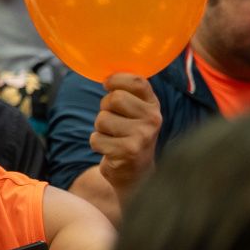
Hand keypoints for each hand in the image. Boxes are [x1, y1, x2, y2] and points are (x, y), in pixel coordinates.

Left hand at [91, 72, 161, 189]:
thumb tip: (106, 76)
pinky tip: (111, 150)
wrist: (136, 174)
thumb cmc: (130, 135)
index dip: (116, 80)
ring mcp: (142, 136)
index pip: (136, 81)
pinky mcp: (127, 152)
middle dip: (105, 109)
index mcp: (153, 105)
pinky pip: (96, 138)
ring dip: (100, 129)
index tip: (107, 85)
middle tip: (113, 121)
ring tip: (114, 138)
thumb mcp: (136, 112)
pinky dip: (97, 144)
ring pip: (102, 119)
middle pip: (114, 98)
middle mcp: (152, 119)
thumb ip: (127, 93)